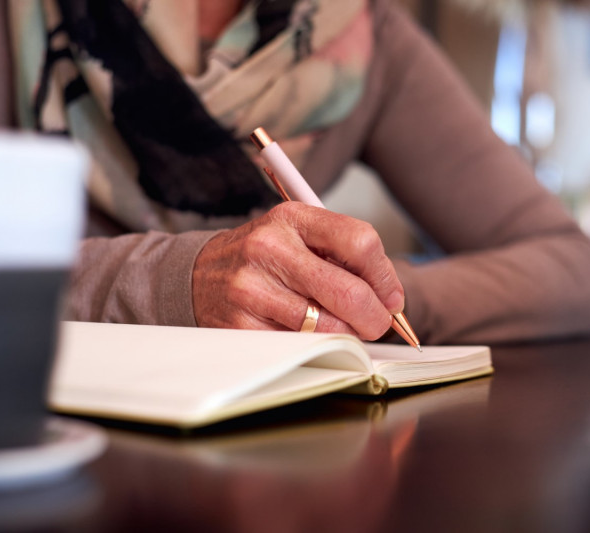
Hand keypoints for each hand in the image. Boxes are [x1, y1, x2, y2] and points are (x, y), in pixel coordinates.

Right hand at [192, 202, 404, 339]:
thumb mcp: (298, 235)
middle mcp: (270, 248)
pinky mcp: (241, 325)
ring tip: (340, 327)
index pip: (361, 242)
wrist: (198, 274)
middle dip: (376, 317)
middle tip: (378, 324)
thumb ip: (343, 254)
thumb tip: (389, 298)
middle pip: (350, 291)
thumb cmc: (262, 257)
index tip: (391, 297)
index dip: (385, 277)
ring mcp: (252, 288)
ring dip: (347, 335)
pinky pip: (301, 346)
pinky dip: (316, 346)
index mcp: (292, 218)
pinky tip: (308, 334)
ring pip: (329, 326)